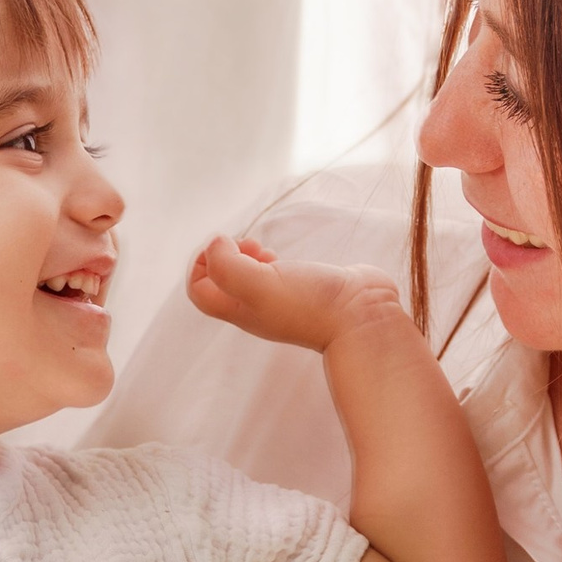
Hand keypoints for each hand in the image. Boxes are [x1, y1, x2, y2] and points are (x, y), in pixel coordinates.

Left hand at [187, 234, 409, 354]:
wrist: (363, 316)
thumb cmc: (310, 304)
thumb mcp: (258, 285)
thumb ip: (226, 265)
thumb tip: (217, 244)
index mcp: (239, 310)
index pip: (199, 291)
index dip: (201, 263)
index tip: (225, 248)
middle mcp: (256, 308)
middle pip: (220, 282)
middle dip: (225, 254)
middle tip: (249, 247)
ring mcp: (281, 300)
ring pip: (247, 276)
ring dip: (246, 254)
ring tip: (263, 249)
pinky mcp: (304, 289)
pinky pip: (275, 273)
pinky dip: (270, 258)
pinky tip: (282, 256)